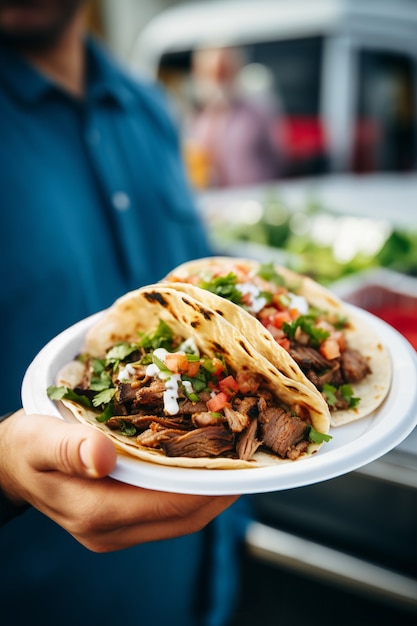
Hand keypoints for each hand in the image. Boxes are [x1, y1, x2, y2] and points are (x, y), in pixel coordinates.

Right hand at [0, 411, 238, 551]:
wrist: (13, 465)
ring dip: (211, 492)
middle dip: (221, 490)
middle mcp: (111, 532)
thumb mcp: (39, 440)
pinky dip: (191, 491)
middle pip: (184, 518)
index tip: (240, 460)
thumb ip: (69, 448)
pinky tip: (202, 466)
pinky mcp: (122, 523)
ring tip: (236, 460)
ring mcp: (118, 532)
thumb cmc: (27, 447)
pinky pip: (168, 512)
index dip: (210, 486)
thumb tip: (103, 456)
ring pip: (181, 519)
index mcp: (95, 513)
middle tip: (250, 456)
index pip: (170, 506)